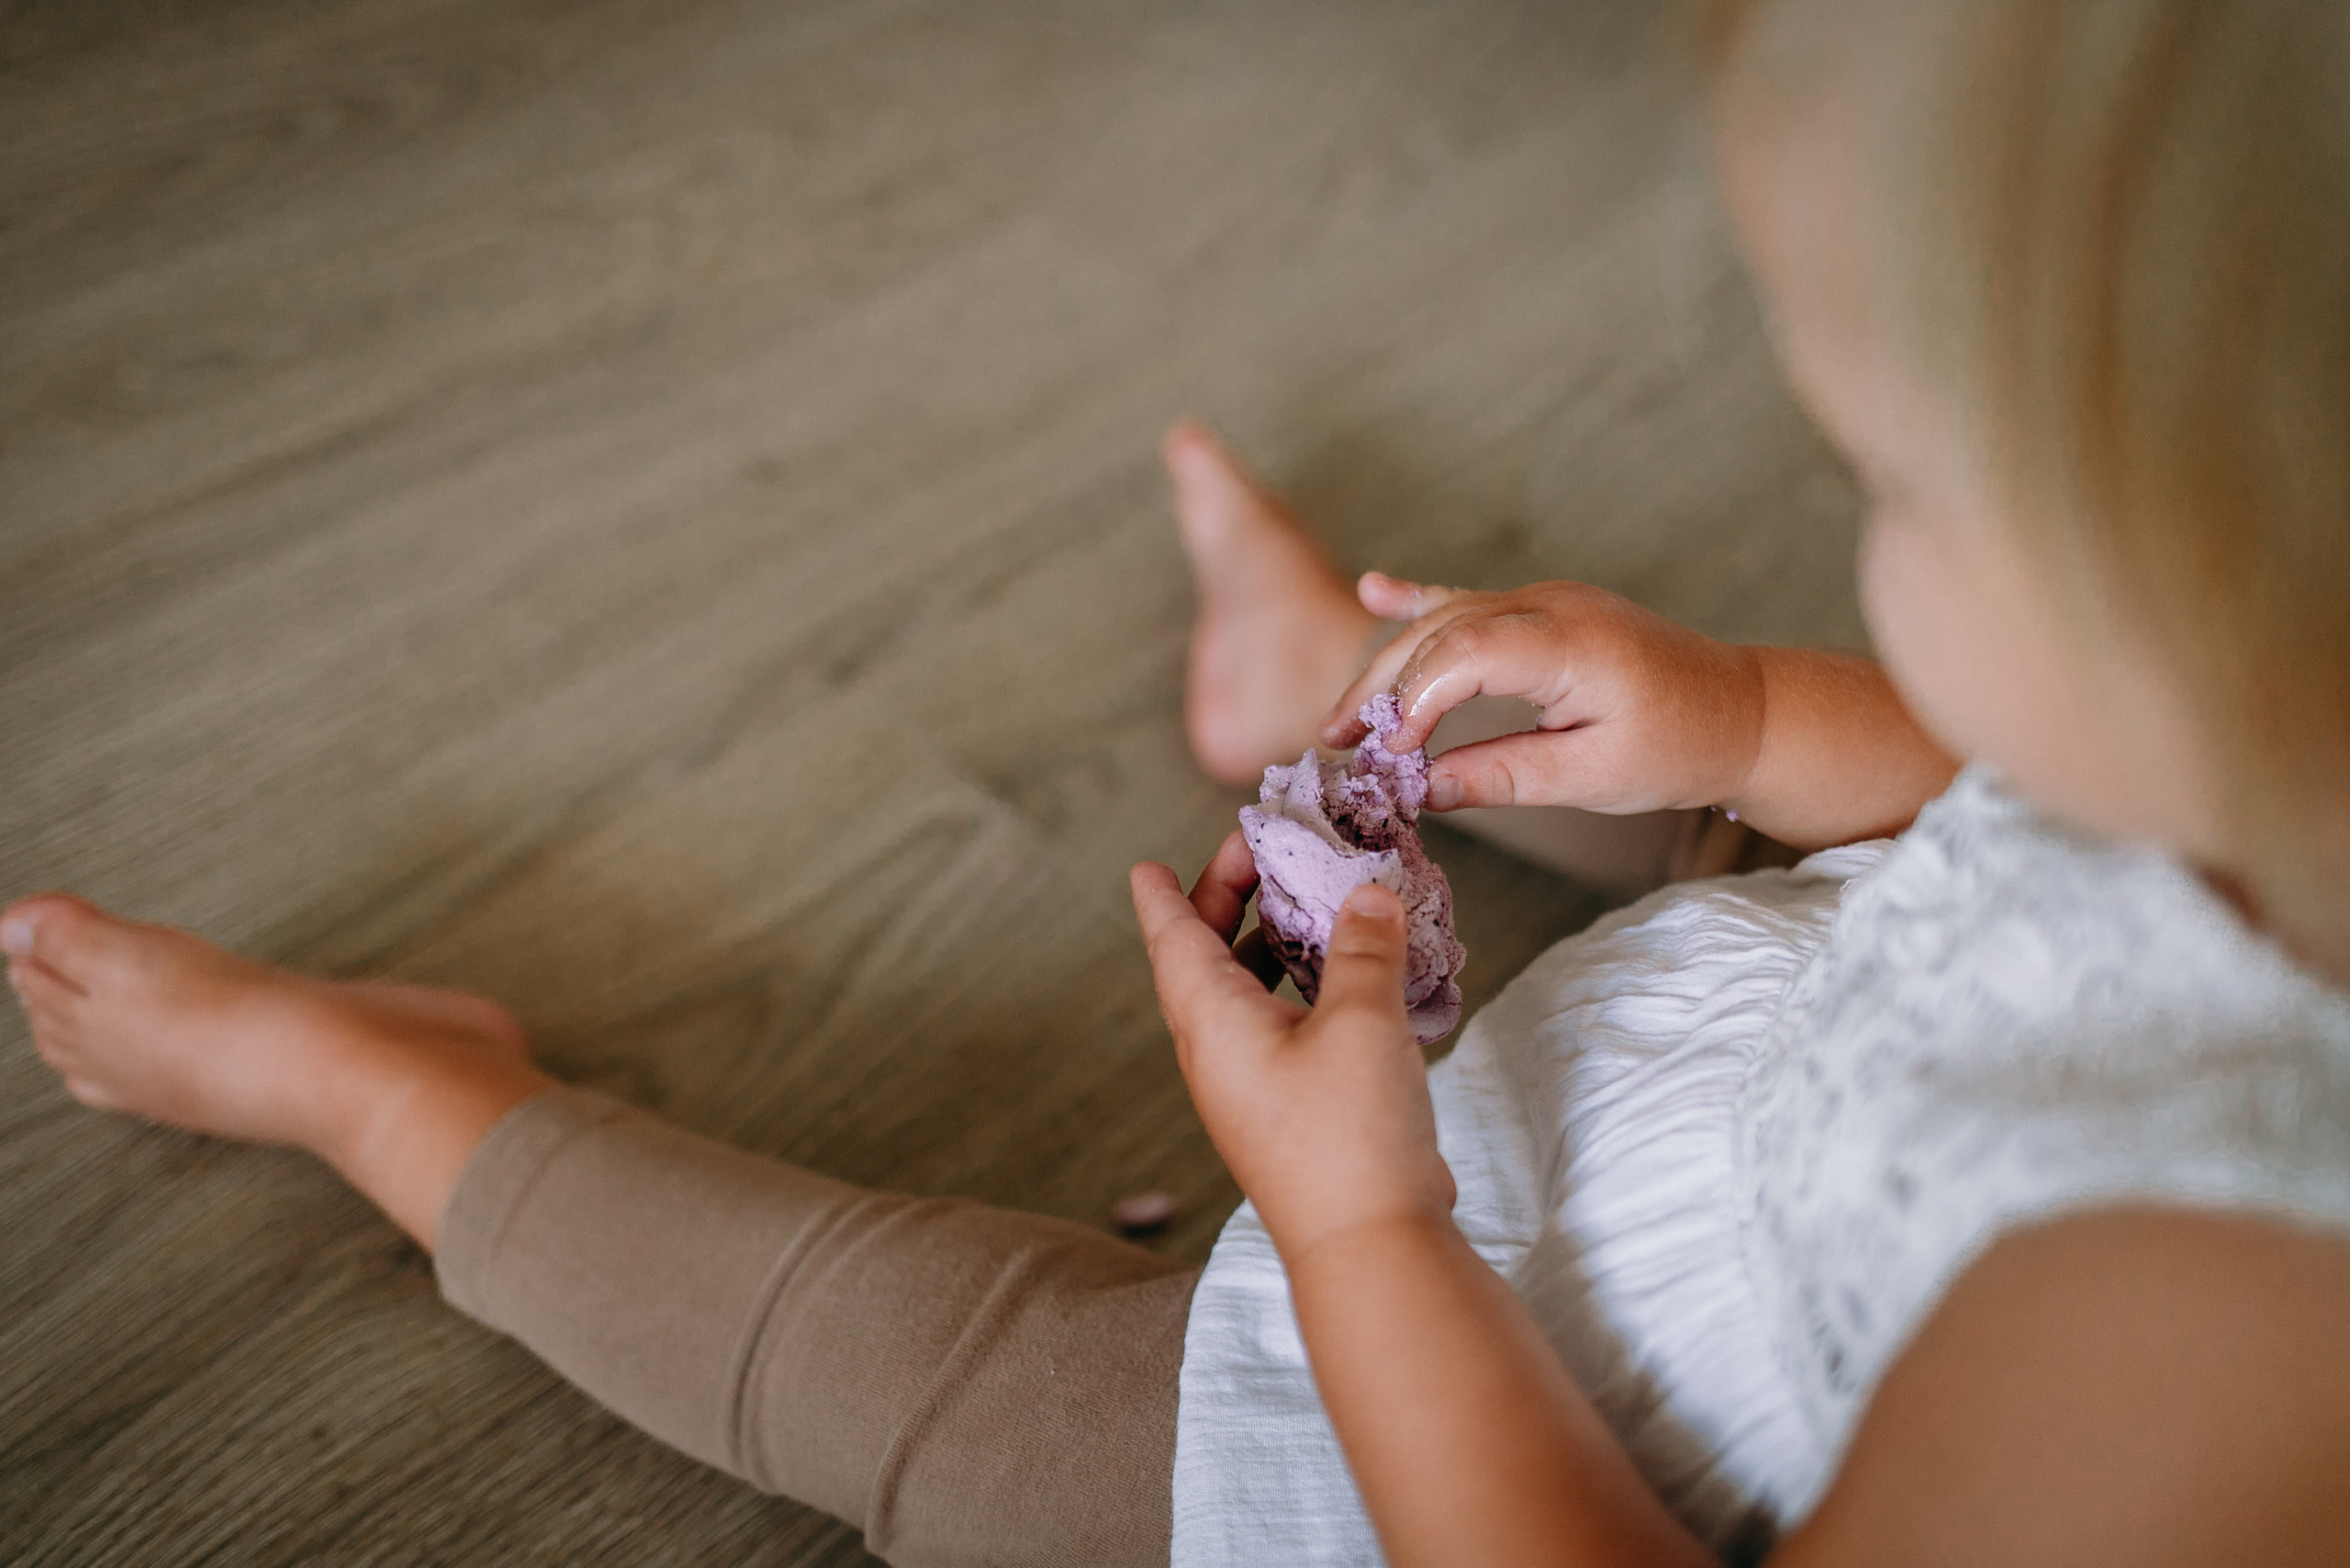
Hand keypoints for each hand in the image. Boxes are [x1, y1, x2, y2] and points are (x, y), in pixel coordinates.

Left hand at [1130, 831, 1455, 1262]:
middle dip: (1228, 903)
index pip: (1172, 939)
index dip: (1164, 896)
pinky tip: (1347, 982)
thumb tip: (1368, 894)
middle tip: (1259, 856)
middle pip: (1205, 961)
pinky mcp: (1290, 1115)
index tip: (1146, 865)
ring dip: (1269, 946)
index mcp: (1211, 1022)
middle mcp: (1218, 1054)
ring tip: (1307, 907)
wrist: (1368, 1248)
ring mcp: (1252, 1089)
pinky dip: (1303, 991)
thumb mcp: (1362, 1019)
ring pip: (1245, 998)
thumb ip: (1364, 947)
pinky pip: (1281, 1032)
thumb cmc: (1348, 1131)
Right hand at [1318, 572, 1766, 815]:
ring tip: (1341, 719)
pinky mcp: (1546, 609)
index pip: (1463, 651)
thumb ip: (1502, 776)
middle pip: (1439, 629)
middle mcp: (1553, 605)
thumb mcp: (1593, 779)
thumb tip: (1419, 789)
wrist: (1743, 711)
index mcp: (1573, 643)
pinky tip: (1373, 589)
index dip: (1412, 698)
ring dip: (1389, 664)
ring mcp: (1548, 598)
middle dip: (1379, 685)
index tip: (1386, 754)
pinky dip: (1419, 600)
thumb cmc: (1680, 748)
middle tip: (1334, 743)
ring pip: (1445, 616)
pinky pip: (1471, 600)